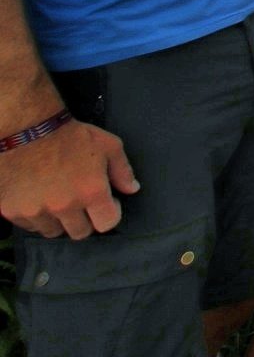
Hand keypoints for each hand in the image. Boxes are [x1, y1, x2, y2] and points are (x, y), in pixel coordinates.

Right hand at [0, 122, 138, 238]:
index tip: (106, 203)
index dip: (110, 213)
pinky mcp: (12, 211)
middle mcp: (64, 207)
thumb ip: (123, 170)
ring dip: (59, 221)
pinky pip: (30, 226)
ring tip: (59, 200)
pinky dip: (37, 217)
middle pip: (80, 232)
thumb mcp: (108, 145)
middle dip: (85, 220)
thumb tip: (132, 189)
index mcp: (91, 192)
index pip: (107, 224)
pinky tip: (39, 199)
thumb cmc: (71, 135)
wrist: (27, 129)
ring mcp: (36, 211)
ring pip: (53, 232)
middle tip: (81, 202)